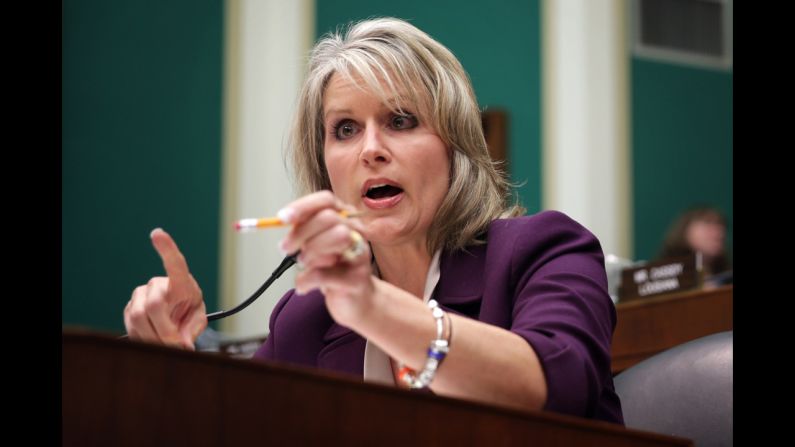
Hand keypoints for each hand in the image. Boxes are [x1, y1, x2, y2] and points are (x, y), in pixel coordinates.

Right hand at [124, 228, 206, 349]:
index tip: (157, 234)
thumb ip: (193, 330)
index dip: (166, 248)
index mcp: (181, 282)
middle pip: (154, 305)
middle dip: (164, 330)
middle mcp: (158, 284)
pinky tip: (153, 340)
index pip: (175, 263)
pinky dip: (143, 338)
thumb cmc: (189, 314)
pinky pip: (130, 325)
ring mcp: (140, 294)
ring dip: (153, 338)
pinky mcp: (128, 308)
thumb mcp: (198, 320)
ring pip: (139, 317)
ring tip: (166, 346)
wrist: (175, 320)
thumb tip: (184, 344)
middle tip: (174, 346)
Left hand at [278, 191, 376, 326]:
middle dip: (301, 233)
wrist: (355, 300)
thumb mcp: (316, 244)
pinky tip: (303, 286)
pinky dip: (305, 280)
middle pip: (329, 218)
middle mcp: (357, 231)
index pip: (326, 200)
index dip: (303, 207)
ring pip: (338, 236)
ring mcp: (361, 254)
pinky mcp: (357, 279)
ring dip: (311, 251)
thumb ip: (303, 231)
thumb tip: (278, 222)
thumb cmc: (334, 268)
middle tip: (286, 248)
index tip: (282, 218)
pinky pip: (325, 274)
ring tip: (303, 263)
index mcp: (345, 218)